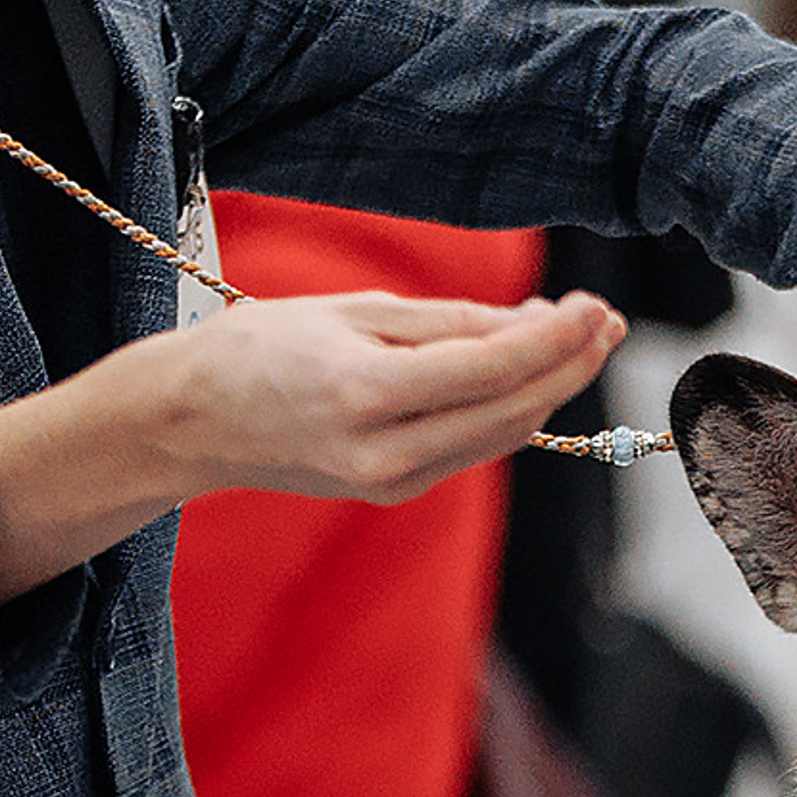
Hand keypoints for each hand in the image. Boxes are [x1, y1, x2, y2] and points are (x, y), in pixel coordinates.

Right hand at [169, 289, 623, 504]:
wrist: (189, 421)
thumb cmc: (261, 347)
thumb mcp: (352, 312)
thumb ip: (448, 322)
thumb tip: (534, 321)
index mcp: (366, 392)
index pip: (491, 368)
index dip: (555, 338)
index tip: (593, 305)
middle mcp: (384, 451)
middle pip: (511, 409)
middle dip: (569, 364)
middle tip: (607, 319)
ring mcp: (391, 481)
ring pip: (501, 435)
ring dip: (550, 388)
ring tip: (584, 337)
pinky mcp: (394, 491)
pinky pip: (472, 447)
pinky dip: (509, 409)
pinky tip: (528, 370)